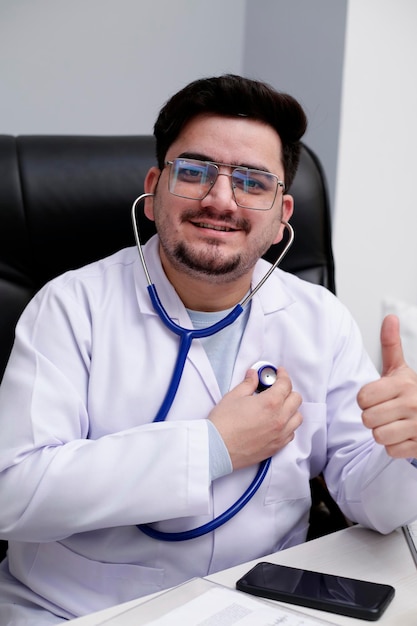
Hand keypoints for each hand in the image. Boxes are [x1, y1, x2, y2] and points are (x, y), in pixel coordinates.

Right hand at [208, 367, 302, 469]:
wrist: (217, 448)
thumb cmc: (223, 423)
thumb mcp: (233, 396)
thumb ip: (248, 383)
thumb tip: (253, 375)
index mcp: (270, 403)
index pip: (286, 384)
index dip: (283, 375)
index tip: (279, 373)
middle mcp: (279, 419)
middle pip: (296, 399)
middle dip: (288, 390)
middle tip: (277, 389)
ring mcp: (279, 434)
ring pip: (297, 418)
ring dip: (291, 409)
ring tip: (279, 407)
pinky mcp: (276, 447)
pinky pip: (291, 434)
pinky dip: (288, 426)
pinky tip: (277, 423)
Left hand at [357, 314, 416, 457]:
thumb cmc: (412, 391)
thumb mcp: (400, 369)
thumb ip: (391, 345)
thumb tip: (390, 317)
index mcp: (403, 383)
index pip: (362, 398)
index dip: (365, 400)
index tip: (377, 397)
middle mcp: (412, 403)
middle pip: (367, 419)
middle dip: (372, 417)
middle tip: (385, 412)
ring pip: (378, 436)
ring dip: (382, 432)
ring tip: (393, 423)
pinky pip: (391, 451)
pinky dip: (394, 446)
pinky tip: (403, 435)